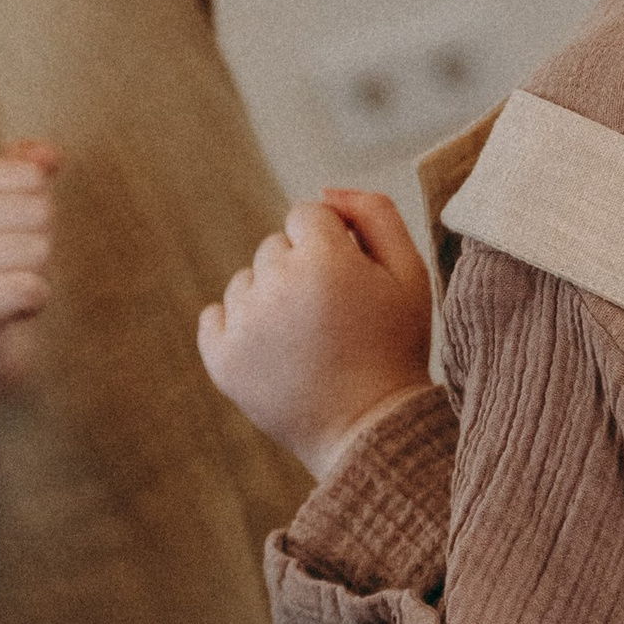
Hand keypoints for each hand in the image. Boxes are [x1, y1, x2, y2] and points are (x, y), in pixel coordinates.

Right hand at [0, 143, 58, 393]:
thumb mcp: (7, 213)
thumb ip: (27, 171)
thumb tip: (50, 155)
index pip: (30, 176)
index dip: (39, 207)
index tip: (12, 234)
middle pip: (38, 212)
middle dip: (40, 244)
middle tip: (13, 268)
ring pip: (37, 250)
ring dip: (37, 275)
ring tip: (8, 289)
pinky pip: (28, 288)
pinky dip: (35, 301)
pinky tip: (13, 310)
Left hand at [198, 189, 434, 480]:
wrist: (370, 432)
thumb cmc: (394, 346)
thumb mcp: (409, 272)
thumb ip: (374, 213)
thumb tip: (323, 191)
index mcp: (324, 258)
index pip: (308, 215)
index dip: (334, 246)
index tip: (350, 283)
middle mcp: (277, 284)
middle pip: (275, 247)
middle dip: (301, 271)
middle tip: (332, 319)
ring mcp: (244, 324)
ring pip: (246, 282)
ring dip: (271, 300)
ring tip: (306, 341)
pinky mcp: (221, 359)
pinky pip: (214, 317)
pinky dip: (238, 329)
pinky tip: (273, 352)